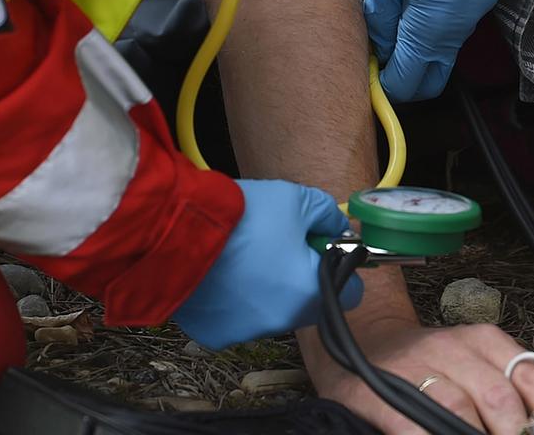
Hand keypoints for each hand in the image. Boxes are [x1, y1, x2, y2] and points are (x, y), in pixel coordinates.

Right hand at [172, 179, 362, 348]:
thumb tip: (337, 227)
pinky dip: (233, 297)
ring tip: (243, 253)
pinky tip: (221, 270)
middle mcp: (283, 322)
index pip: (350, 293)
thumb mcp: (296, 200)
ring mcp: (248, 332)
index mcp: (310, 292)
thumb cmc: (245, 216)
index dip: (340, 265)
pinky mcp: (217, 335)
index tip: (321, 246)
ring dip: (265, 286)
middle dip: (298, 273)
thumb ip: (326, 214)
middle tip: (279, 241)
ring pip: (270, 308)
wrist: (183, 232)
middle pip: (306, 300)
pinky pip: (236, 315)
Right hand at [308, 317, 533, 434]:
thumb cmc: (428, 365)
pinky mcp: (381, 390)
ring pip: (458, 410)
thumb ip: (509, 391)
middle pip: (498, 397)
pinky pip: (412, 426)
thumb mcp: (473, 362)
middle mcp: (451, 347)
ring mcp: (415, 367)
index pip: (529, 375)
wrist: (364, 338)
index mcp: (482, 341)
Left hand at [364, 0, 525, 101]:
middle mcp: (461, 26)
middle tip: (382, 49)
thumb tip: (379, 45)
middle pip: (433, 72)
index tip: (371, 69)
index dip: (387, 82)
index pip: (410, 83)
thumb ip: (382, 18)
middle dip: (407, 71)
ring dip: (421, 40)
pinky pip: (460, 17)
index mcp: (434, 29)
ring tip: (396, 13)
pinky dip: (439, 17)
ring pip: (446, 43)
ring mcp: (478, 6)